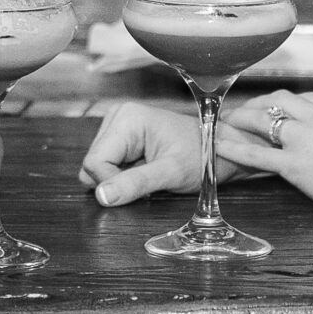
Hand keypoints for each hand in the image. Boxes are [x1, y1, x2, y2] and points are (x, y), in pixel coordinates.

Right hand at [79, 97, 255, 206]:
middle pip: (92, 163)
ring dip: (119, 178)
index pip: (94, 161)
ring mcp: (119, 126)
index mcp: (127, 118)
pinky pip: (107, 164)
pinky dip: (123, 174)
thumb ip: (134, 183)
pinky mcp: (122, 138)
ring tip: (148, 174)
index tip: (139, 189)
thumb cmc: (201, 156)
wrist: (219, 149)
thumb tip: (101, 196)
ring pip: (97, 166)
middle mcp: (118, 117)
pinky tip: (144, 171)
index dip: (110, 183)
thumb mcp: (170, 173)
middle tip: (147, 181)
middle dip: (115, 180)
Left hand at [214, 92, 312, 222]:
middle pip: (284, 101)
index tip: (283, 107)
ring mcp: (305, 140)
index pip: (312, 100)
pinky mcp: (295, 165)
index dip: (293, 104)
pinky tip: (219, 145)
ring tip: (227, 121)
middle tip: (248, 108)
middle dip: (263, 102)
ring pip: (265, 119)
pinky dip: (235, 148)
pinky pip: (257, 153)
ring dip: (243, 118)